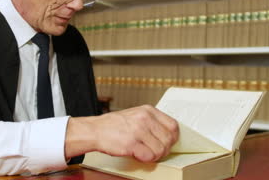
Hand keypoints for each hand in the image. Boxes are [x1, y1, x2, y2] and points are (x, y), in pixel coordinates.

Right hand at [64, 105, 178, 162]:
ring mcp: (138, 130)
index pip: (173, 125)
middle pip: (169, 139)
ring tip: (144, 152)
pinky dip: (145, 159)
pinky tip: (137, 154)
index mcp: (148, 110)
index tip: (168, 142)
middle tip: (155, 151)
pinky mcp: (131, 143)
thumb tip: (167, 134)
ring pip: (161, 150)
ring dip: (154, 155)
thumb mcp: (136, 115)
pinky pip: (149, 156)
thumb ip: (151, 122)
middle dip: (164, 149)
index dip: (173, 137)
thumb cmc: (114, 125)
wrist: (95, 130)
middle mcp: (145, 118)